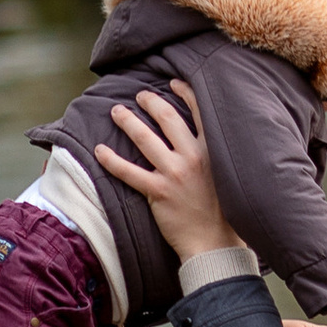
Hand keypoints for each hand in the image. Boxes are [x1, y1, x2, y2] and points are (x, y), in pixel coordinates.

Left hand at [93, 86, 238, 264]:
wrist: (215, 242)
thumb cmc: (223, 211)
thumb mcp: (226, 175)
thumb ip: (214, 155)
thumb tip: (201, 137)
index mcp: (213, 150)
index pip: (199, 112)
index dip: (184, 92)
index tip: (172, 84)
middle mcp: (194, 157)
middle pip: (167, 117)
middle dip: (150, 102)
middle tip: (139, 96)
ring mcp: (175, 174)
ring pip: (145, 138)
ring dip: (127, 121)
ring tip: (116, 112)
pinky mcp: (158, 192)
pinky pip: (128, 171)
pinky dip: (111, 160)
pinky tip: (100, 150)